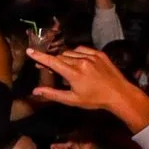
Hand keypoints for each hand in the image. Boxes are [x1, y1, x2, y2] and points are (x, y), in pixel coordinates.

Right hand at [26, 44, 146, 121]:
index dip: (39, 56)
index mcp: (73, 73)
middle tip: (48, 69)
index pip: (52, 61)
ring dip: (64, 58)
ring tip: (65, 67)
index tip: (29, 51)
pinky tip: (77, 61)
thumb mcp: (72, 100)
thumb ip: (52, 94)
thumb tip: (35, 90)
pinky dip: (76, 53)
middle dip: (52, 61)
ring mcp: (91, 56)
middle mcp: (81, 61)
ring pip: (70, 52)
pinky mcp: (99, 53)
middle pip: (60, 56)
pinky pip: (82, 49)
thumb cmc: (94, 100)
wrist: (119, 93)